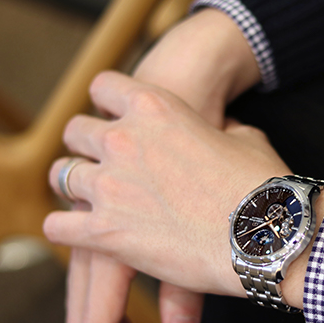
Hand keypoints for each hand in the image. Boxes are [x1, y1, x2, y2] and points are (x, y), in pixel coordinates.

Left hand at [45, 71, 289, 299]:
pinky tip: (85, 236)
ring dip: (76, 188)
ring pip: (61, 176)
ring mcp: (110, 186)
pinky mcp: (104, 232)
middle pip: (76, 131)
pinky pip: (57, 227)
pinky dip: (68, 232)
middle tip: (106, 167)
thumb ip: (222, 129)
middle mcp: (123, 140)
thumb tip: (223, 129)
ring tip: (92, 203)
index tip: (115, 120)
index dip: (107, 103)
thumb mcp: (246, 139)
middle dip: (88, 148)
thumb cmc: (263, 187)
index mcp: (155, 108)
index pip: (104, 86)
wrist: (266, 236)